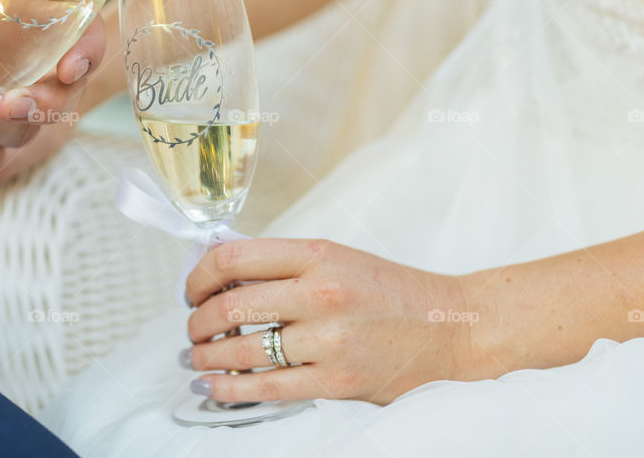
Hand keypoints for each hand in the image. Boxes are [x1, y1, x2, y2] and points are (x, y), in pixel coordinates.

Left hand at [183, 238, 482, 404]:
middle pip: (231, 305)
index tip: (192, 289)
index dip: (199, 274)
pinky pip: (267, 387)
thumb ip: (283, 265)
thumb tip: (221, 275)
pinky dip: (230, 389)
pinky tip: (214, 386)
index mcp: (318, 253)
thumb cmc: (391, 291)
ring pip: (242, 349)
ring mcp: (329, 339)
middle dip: (198, 321)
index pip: (235, 257)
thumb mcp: (337, 258)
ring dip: (206, 356)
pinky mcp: (336, 381)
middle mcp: (322, 293)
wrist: (451, 327)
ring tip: (198, 357)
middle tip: (193, 328)